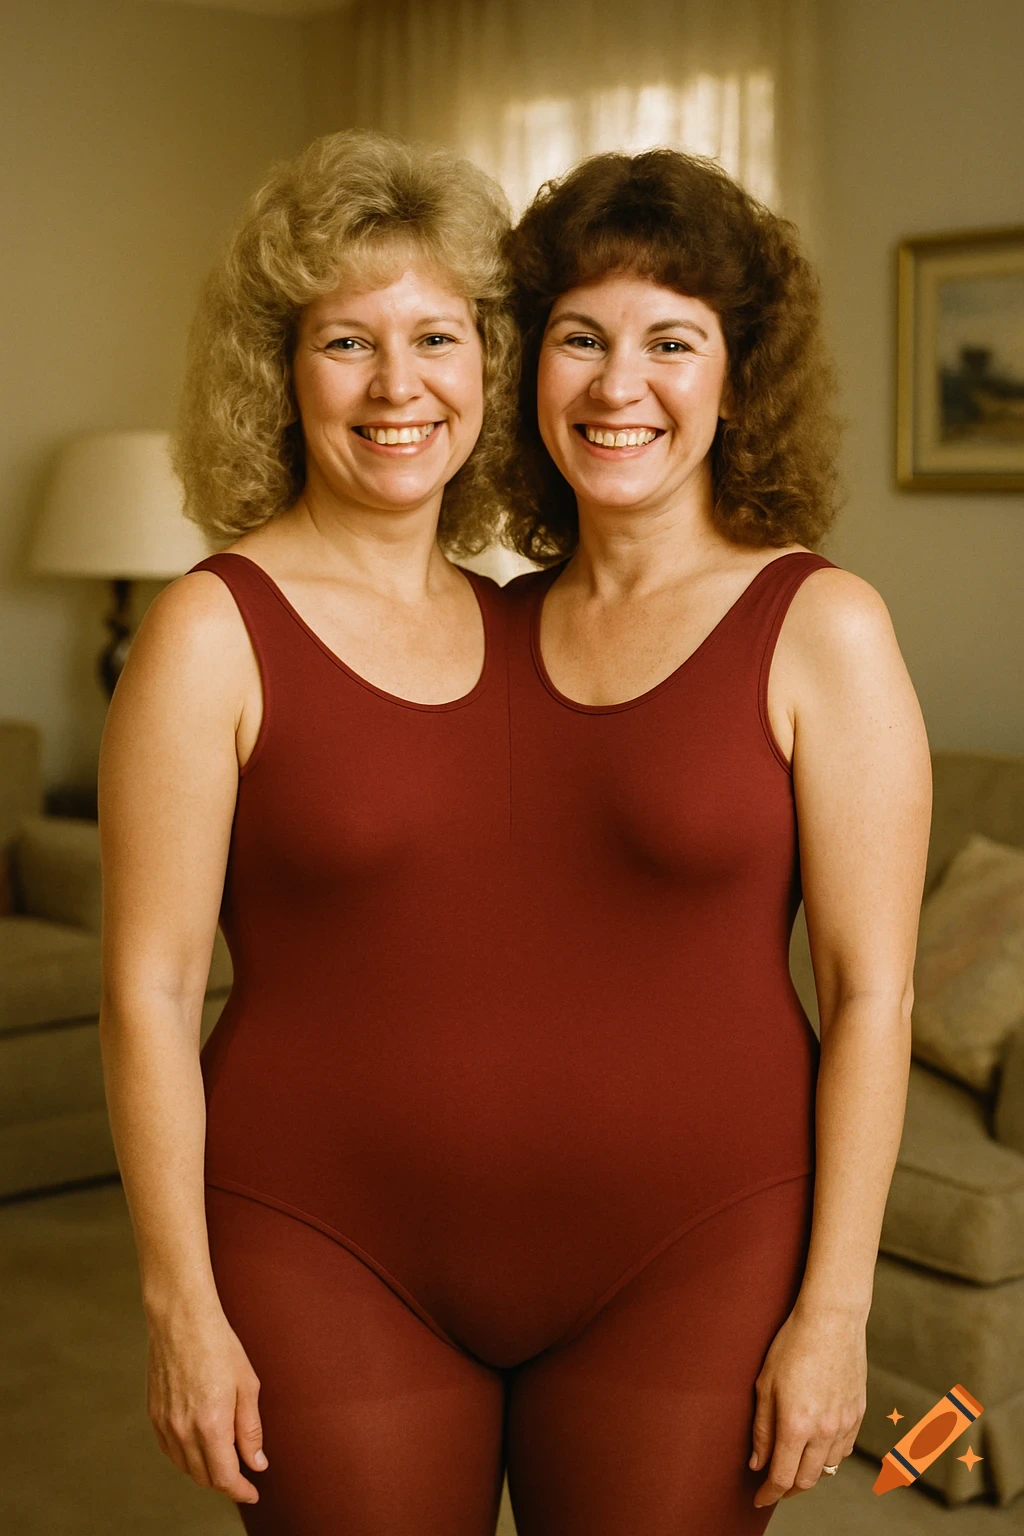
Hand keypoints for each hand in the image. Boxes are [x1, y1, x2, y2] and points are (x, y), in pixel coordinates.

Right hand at [146, 1300, 267, 1503]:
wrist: (182, 1320)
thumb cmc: (219, 1346)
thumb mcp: (247, 1386)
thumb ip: (251, 1430)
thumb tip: (257, 1463)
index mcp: (211, 1425)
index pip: (224, 1477)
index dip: (240, 1490)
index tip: (253, 1492)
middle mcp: (184, 1431)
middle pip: (204, 1477)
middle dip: (225, 1482)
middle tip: (243, 1477)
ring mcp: (165, 1424)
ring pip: (185, 1467)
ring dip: (205, 1472)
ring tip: (224, 1462)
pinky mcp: (154, 1415)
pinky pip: (170, 1450)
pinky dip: (186, 1458)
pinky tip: (199, 1448)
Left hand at [749, 1301, 865, 1507]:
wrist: (832, 1319)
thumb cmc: (792, 1345)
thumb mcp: (765, 1384)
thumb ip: (762, 1429)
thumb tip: (758, 1463)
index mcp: (796, 1425)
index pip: (782, 1476)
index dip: (768, 1493)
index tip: (759, 1499)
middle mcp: (824, 1431)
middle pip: (807, 1480)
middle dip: (789, 1488)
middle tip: (774, 1485)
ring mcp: (845, 1424)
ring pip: (829, 1468)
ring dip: (811, 1472)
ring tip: (795, 1464)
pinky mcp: (859, 1413)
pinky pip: (845, 1450)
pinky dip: (830, 1457)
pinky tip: (818, 1447)